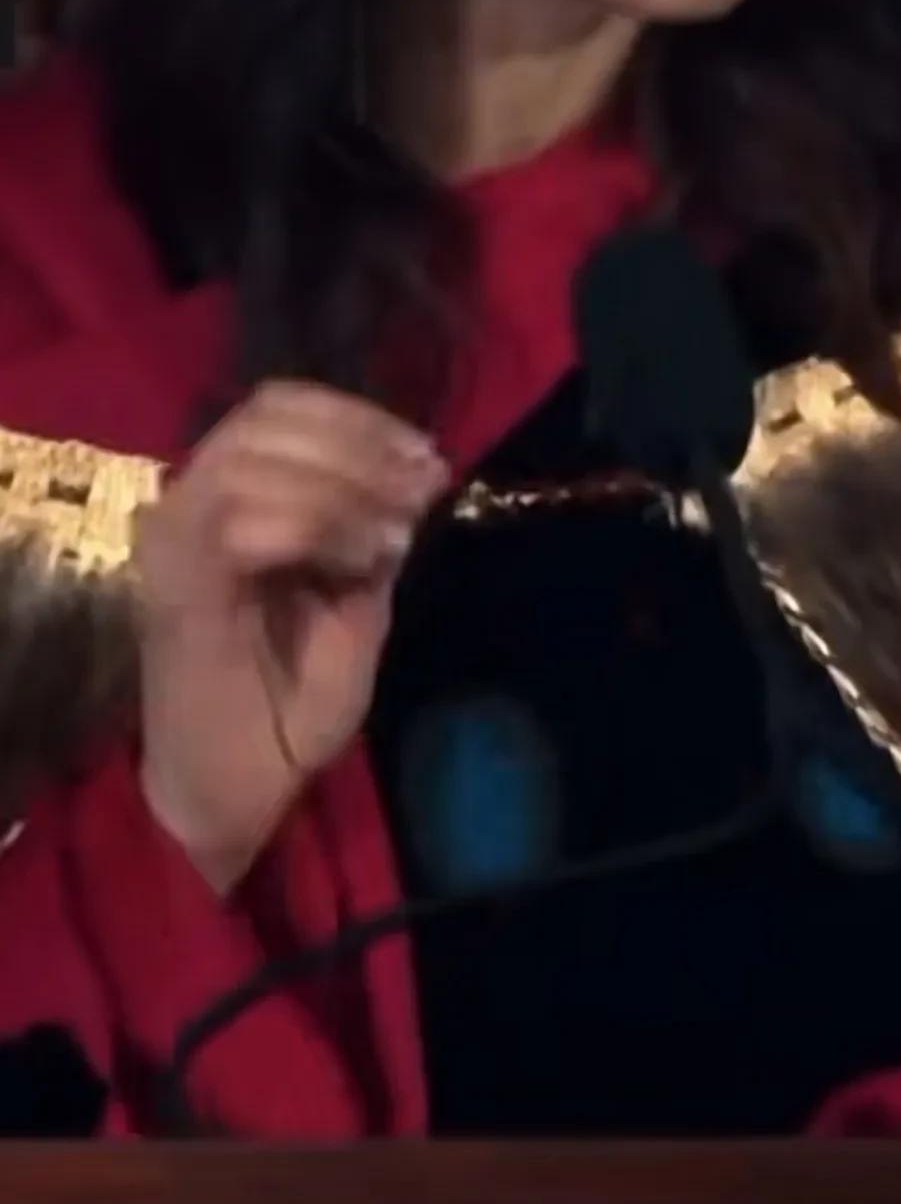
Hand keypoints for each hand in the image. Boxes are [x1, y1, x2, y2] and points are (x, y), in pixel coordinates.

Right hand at [134, 382, 449, 891]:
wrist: (231, 795)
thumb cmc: (285, 706)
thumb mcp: (353, 603)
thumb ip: (369, 533)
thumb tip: (412, 476)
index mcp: (225, 495)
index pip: (278, 407)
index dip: (357, 418)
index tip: (426, 454)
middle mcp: (185, 502)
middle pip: (266, 419)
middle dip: (360, 444)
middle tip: (421, 488)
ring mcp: (171, 541)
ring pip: (252, 460)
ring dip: (342, 485)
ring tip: (393, 534)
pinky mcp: (171, 588)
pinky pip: (237, 524)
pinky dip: (314, 524)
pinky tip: (362, 559)